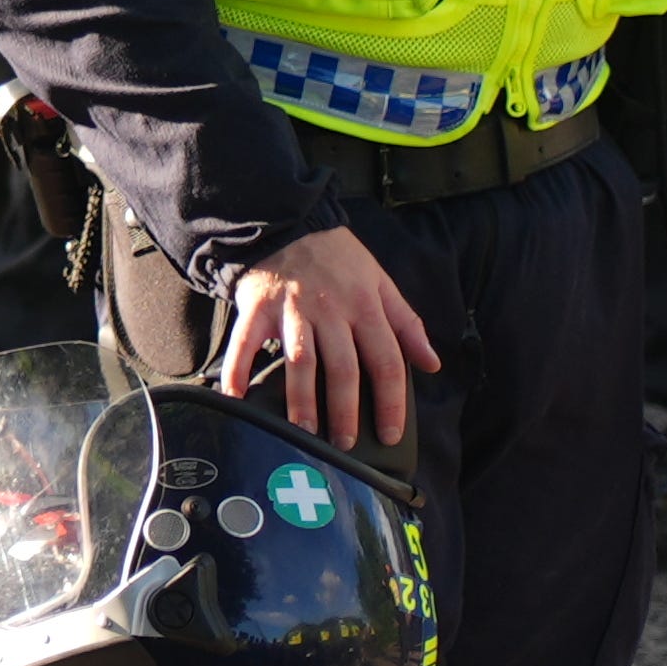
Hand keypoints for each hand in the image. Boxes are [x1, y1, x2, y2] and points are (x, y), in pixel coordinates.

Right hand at [217, 223, 437, 450]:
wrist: (288, 221)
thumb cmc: (338, 257)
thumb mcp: (381, 282)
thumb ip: (407, 324)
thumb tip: (432, 363)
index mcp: (365, 306)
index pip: (385, 360)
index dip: (390, 401)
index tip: (389, 433)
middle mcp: (330, 311)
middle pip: (342, 368)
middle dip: (345, 410)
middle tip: (344, 444)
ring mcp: (292, 309)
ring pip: (300, 360)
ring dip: (301, 400)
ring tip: (303, 432)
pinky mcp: (258, 307)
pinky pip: (245, 341)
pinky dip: (237, 369)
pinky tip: (234, 396)